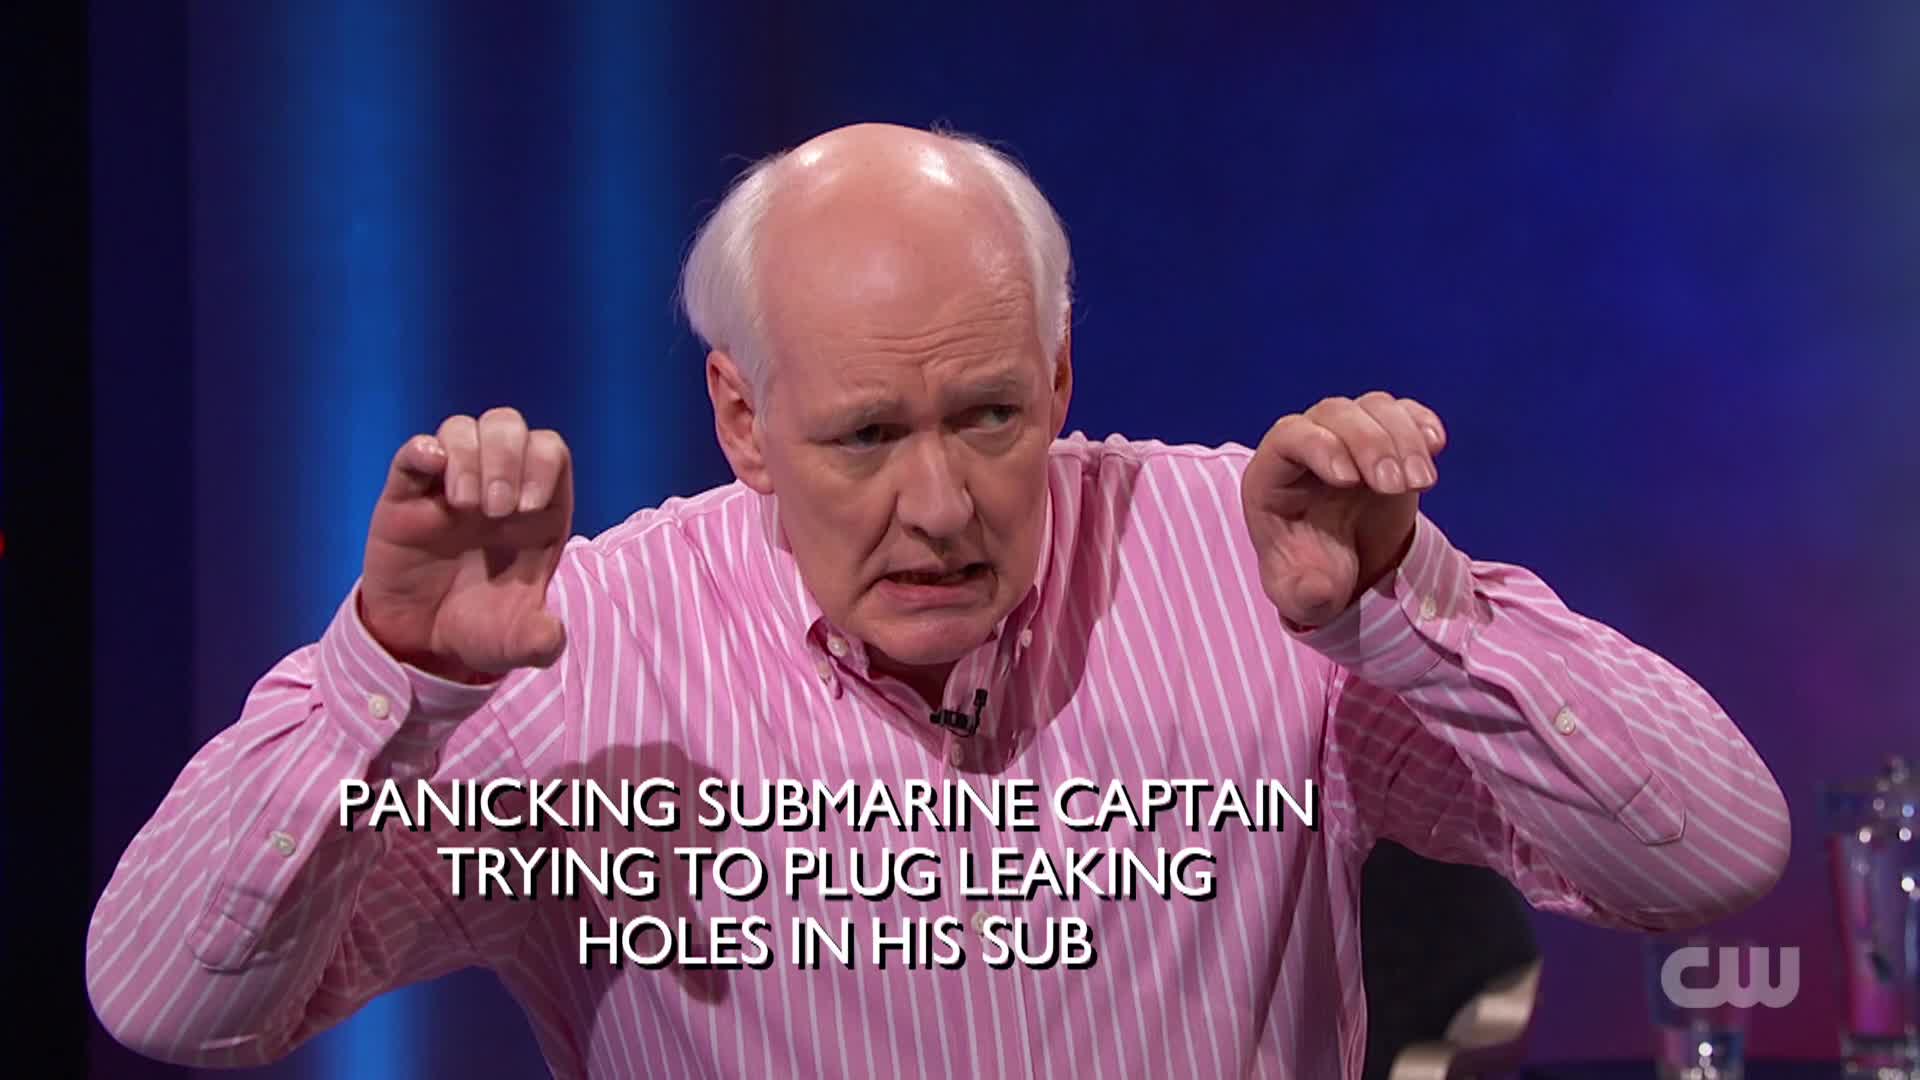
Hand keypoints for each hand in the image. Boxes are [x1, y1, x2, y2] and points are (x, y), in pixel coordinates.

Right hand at [358, 407, 572, 682]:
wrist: (420, 642)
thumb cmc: (478, 628)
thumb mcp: (513, 642)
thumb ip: (538, 641)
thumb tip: (550, 635)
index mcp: (535, 509)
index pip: (550, 450)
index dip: (543, 464)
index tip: (528, 509)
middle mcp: (496, 487)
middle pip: (508, 426)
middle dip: (507, 458)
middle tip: (494, 511)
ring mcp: (449, 486)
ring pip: (463, 428)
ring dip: (468, 457)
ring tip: (463, 505)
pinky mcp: (406, 495)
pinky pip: (415, 450)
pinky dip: (422, 448)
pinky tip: (430, 465)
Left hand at [1240, 392, 1446, 629]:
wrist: (1345, 565)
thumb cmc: (1312, 573)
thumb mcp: (1302, 597)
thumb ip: (1303, 595)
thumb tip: (1316, 588)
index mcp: (1272, 476)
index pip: (1288, 437)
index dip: (1319, 447)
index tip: (1349, 480)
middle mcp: (1308, 444)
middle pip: (1336, 414)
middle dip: (1370, 444)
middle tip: (1397, 487)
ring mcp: (1348, 436)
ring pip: (1374, 408)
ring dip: (1403, 438)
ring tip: (1421, 484)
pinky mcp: (1384, 438)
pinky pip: (1402, 412)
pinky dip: (1421, 423)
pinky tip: (1436, 447)